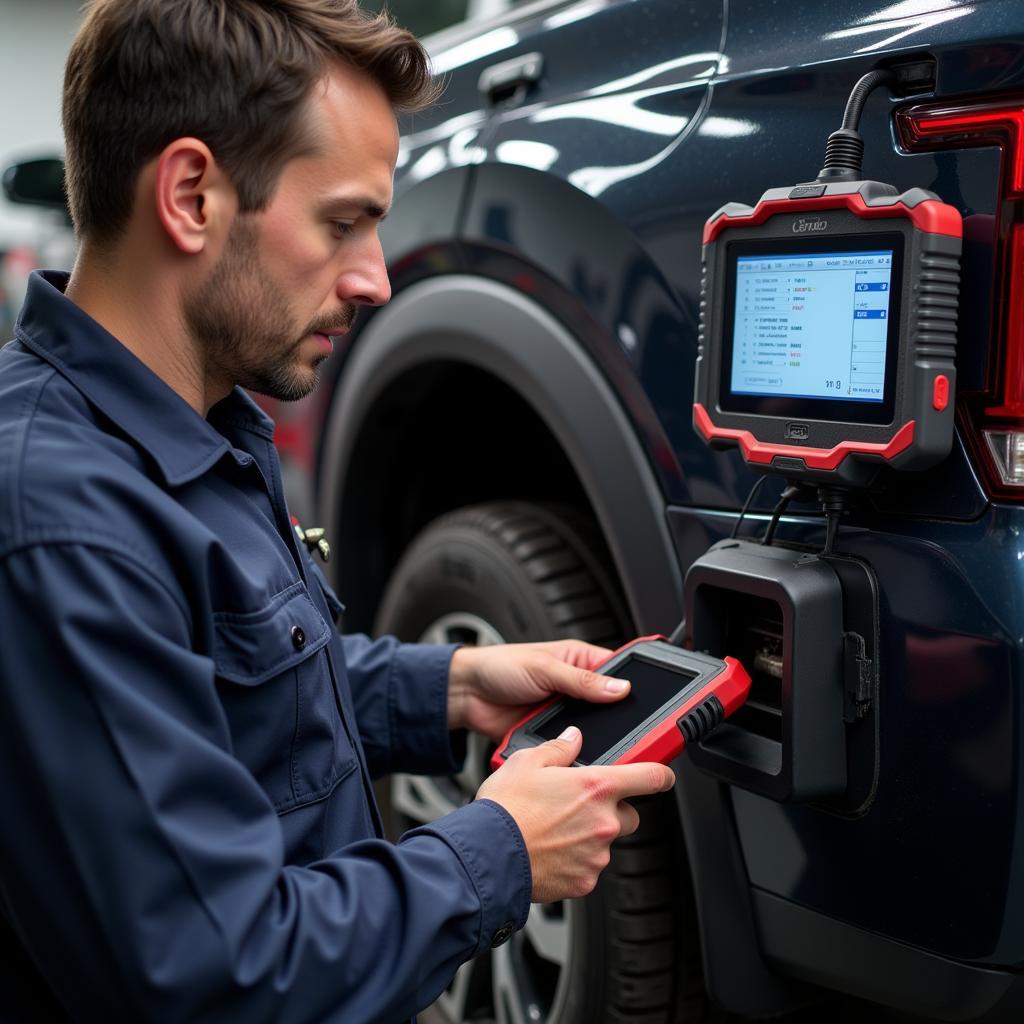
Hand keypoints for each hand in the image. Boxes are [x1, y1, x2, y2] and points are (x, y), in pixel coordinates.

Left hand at [447, 640, 630, 741]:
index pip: (619, 673)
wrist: (466, 694)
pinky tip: (575, 756)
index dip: (634, 687)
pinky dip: (573, 754)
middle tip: (628, 731)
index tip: (651, 702)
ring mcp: (566, 714)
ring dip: (593, 738)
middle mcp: (577, 688)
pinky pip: (571, 748)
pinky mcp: (553, 736)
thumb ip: (582, 680)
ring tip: (597, 743)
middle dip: (617, 720)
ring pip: (594, 732)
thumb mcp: (544, 667)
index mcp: (581, 661)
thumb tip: (620, 688)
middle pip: (611, 708)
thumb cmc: (500, 666)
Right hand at [476, 726, 675, 901]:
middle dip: (612, 809)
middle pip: (629, 814)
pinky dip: (575, 860)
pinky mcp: (584, 882)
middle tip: (580, 805)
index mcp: (596, 787)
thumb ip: (558, 748)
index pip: (650, 778)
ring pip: (606, 842)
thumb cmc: (505, 810)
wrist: (487, 857)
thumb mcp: (526, 762)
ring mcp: (596, 855)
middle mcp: (604, 822)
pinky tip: (550, 850)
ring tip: (554, 829)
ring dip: (590, 836)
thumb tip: (573, 739)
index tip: (663, 775)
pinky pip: (589, 867)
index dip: (662, 774)